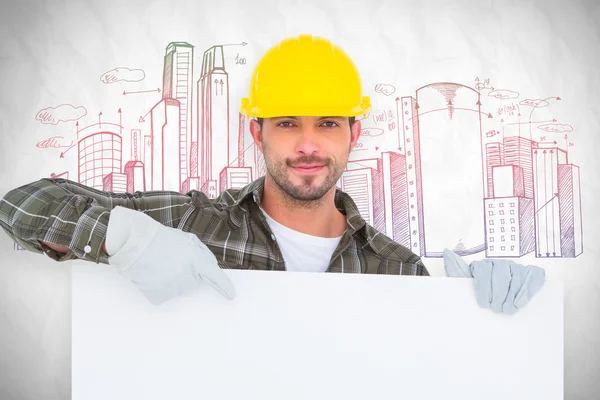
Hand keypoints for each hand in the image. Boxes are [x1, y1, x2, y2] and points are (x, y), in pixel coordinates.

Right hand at [105, 206, 235, 304]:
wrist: (134, 244)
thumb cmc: (161, 239)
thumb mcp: (188, 240)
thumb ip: (203, 254)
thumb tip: (210, 267)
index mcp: (197, 262)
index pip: (216, 279)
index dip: (224, 288)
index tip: (230, 295)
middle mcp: (188, 278)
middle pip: (195, 281)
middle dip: (188, 272)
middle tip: (173, 260)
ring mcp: (173, 289)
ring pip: (179, 288)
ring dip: (173, 279)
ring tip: (160, 265)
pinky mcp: (159, 296)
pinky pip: (165, 294)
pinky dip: (160, 287)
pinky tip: (153, 275)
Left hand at [443, 249, 544, 313]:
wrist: (497, 305)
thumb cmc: (479, 296)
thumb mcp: (465, 285)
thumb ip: (456, 270)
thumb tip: (447, 252)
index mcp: (483, 265)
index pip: (484, 271)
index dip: (484, 289)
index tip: (484, 304)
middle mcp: (501, 263)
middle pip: (501, 274)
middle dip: (498, 294)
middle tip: (497, 309)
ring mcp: (517, 267)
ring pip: (517, 276)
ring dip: (512, 295)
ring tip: (508, 309)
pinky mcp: (532, 273)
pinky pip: (533, 277)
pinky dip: (528, 289)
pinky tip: (521, 302)